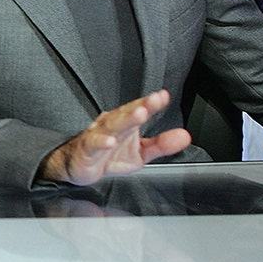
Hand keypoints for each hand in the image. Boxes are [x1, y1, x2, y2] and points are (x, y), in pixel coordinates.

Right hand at [40, 90, 191, 185]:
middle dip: (141, 106)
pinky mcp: (86, 149)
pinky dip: (101, 142)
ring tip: (140, 115)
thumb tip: (184, 136)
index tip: (163, 96)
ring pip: (112, 126)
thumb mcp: (140, 153)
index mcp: (124, 122)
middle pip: (126, 113)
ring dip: (126, 119)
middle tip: (154, 100)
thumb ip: (161, 145)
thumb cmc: (108, 155)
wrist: (78, 165)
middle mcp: (111, 124)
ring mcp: (98, 135)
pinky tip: (110, 142)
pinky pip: (93, 144)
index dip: (151, 103)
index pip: (139, 109)